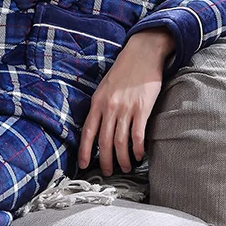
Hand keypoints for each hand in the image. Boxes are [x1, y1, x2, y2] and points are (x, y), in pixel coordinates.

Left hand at [77, 27, 173, 174]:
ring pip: (120, 142)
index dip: (84, 150)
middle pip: (104, 141)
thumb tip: (98, 125)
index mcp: (98, 101)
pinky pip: (137, 135)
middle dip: (105, 160)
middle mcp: (109, 107)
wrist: (142, 54)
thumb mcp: (105, 86)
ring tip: (126, 167)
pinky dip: (138, 149)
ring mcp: (126, 108)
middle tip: (108, 171)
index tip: (83, 164)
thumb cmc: (124, 71)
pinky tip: (140, 155)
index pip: (87, 131)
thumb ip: (101, 105)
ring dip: (122, 159)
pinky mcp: (142, 109)